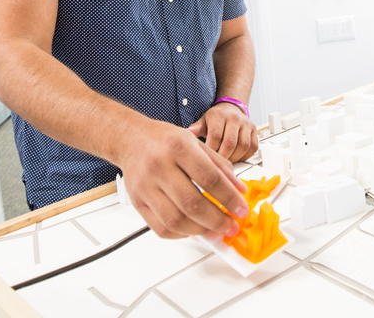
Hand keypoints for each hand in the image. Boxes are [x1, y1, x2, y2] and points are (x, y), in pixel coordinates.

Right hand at [122, 118, 248, 238]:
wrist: (131, 139)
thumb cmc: (164, 140)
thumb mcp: (196, 143)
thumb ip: (220, 166)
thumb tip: (240, 190)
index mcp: (178, 147)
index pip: (209, 178)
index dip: (229, 198)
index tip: (242, 210)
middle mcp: (159, 166)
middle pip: (192, 203)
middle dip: (217, 220)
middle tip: (231, 226)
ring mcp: (146, 187)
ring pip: (175, 220)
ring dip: (200, 231)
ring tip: (215, 231)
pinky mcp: (138, 202)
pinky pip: (161, 228)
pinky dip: (181, 234)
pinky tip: (194, 230)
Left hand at [188, 102, 257, 162]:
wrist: (231, 108)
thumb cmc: (215, 118)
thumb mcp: (203, 121)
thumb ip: (196, 128)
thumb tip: (188, 134)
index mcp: (219, 115)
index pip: (216, 135)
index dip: (211, 150)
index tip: (206, 159)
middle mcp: (234, 118)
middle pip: (230, 142)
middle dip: (223, 157)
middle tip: (216, 165)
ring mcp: (246, 124)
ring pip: (243, 146)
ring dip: (234, 158)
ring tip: (226, 162)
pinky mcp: (254, 130)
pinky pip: (253, 147)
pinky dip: (245, 156)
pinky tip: (236, 158)